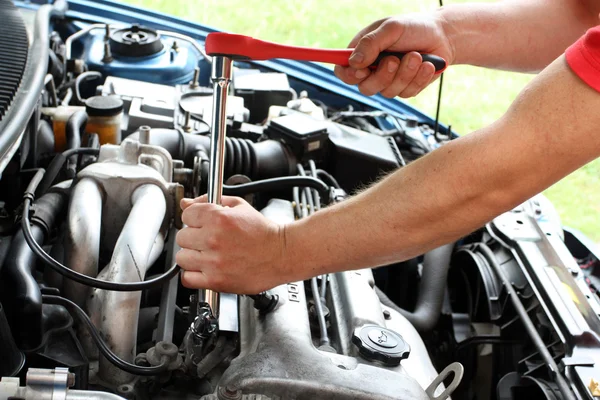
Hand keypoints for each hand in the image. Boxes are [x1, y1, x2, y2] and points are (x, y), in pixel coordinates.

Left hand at [175, 195, 287, 293]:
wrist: (281, 254)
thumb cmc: (263, 233)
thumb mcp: (239, 207)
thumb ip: (209, 201)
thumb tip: (187, 203)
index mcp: (219, 218)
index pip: (186, 215)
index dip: (194, 219)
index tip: (200, 224)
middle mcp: (213, 239)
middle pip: (182, 237)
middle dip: (193, 237)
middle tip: (206, 240)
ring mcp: (213, 262)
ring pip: (182, 257)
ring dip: (192, 256)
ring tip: (206, 255)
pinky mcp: (216, 281)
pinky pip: (187, 278)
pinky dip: (193, 275)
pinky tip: (204, 269)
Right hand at [334, 13, 453, 97]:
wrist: (443, 36)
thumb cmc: (414, 27)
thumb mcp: (391, 28)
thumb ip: (370, 44)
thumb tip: (353, 62)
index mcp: (362, 53)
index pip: (343, 71)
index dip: (348, 75)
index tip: (361, 71)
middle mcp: (373, 70)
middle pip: (365, 88)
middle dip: (382, 76)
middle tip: (394, 60)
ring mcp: (389, 81)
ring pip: (388, 92)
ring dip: (405, 74)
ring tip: (416, 56)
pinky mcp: (405, 88)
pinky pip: (407, 93)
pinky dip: (418, 78)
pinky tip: (426, 65)